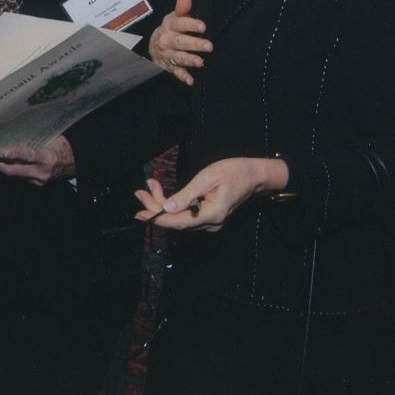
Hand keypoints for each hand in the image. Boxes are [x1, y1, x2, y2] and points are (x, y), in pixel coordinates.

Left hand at [0, 135, 74, 184]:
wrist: (77, 163)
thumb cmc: (64, 147)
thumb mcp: (54, 139)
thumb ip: (36, 139)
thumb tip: (16, 132)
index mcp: (48, 158)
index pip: (29, 156)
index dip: (16, 154)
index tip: (3, 152)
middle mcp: (42, 172)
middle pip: (14, 171)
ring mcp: (38, 181)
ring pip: (14, 175)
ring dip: (0, 168)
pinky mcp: (37, 184)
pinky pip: (20, 177)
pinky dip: (11, 170)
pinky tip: (1, 164)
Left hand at [133, 157, 287, 231]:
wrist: (254, 175)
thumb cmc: (233, 171)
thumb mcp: (207, 178)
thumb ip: (187, 195)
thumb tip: (167, 208)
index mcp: (212, 214)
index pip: (178, 222)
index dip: (157, 218)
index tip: (139, 213)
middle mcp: (211, 223)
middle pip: (177, 222)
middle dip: (156, 207)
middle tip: (140, 193)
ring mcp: (211, 222)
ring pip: (180, 219)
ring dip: (163, 205)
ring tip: (150, 187)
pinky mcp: (209, 217)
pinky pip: (187, 216)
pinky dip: (173, 206)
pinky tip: (163, 194)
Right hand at [148, 0, 211, 85]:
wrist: (154, 45)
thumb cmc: (171, 29)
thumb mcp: (174, 17)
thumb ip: (182, 8)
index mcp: (170, 26)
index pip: (180, 24)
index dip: (191, 25)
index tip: (203, 26)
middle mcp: (167, 40)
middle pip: (180, 42)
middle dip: (194, 44)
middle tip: (209, 46)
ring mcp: (168, 54)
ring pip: (178, 57)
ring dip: (189, 60)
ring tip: (200, 62)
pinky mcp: (170, 66)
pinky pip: (176, 72)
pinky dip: (183, 76)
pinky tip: (190, 81)